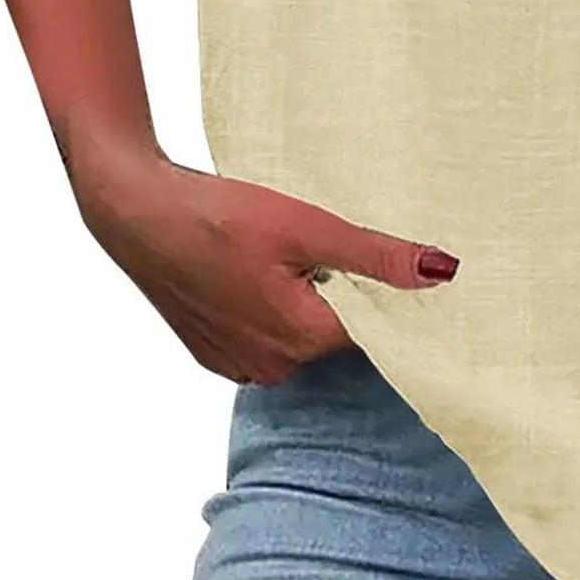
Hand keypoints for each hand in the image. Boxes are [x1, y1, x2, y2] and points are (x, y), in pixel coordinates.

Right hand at [71, 150, 460, 385]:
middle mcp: (271, 366)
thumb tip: (443, 272)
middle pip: (339, 336)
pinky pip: (267, 339)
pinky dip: (276, 310)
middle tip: (346, 251)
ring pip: (302, 337)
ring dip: (311, 303)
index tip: (406, 272)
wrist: (135, 212)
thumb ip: (376, 255)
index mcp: (301, 340)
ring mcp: (239, 364)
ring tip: (301, 257)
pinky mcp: (215, 352)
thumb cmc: (218, 215)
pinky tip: (266, 271)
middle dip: (350, 298)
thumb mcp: (309, 226)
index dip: (394, 300)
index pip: (376, 333)